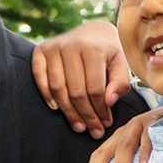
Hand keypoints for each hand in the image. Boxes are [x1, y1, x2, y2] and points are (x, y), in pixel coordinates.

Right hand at [34, 20, 129, 135]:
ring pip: (58, 89)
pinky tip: (57, 109)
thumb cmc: (109, 53)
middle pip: (76, 92)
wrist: (92, 32)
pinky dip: (47, 96)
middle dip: (86, 115)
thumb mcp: (122, 65)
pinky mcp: (41, 51)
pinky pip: (40, 79)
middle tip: (93, 130)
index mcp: (93, 48)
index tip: (105, 124)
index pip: (95, 89)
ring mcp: (53, 47)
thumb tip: (108, 102)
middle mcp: (71, 46)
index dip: (100, 111)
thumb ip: (120, 84)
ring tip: (79, 126)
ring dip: (68, 112)